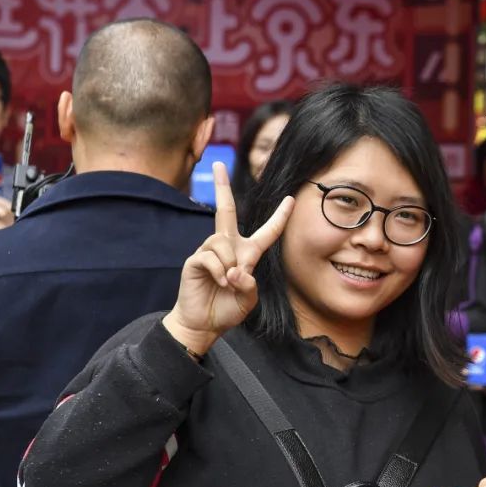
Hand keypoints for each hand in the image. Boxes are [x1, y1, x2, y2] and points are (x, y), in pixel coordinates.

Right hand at [163, 163, 293, 354]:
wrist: (204, 324)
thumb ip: (250, 283)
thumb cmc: (228, 309)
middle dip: (221, 186)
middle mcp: (228, 246)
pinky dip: (219, 271)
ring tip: (228, 283)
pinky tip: (219, 282)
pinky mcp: (195, 260)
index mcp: (247, 253)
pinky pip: (210, 257)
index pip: (267, 232)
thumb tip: (236, 270)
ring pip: (222, 242)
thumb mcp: (250, 298)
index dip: (280, 217)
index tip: (290, 198)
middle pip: (226, 209)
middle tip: (218, 163)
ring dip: (230, 265)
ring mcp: (209, 251)